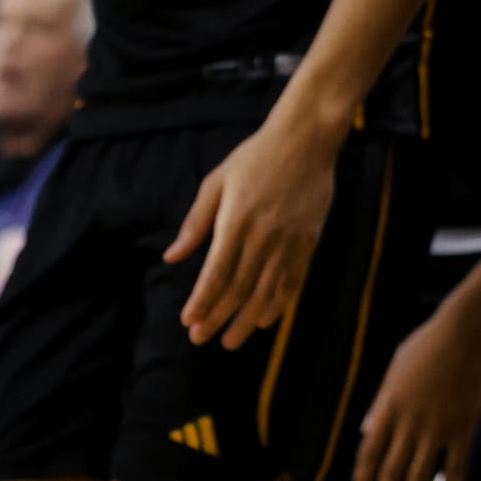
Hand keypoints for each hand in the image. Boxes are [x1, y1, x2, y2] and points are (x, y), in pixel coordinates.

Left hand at [166, 120, 338, 348]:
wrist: (306, 138)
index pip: (216, 273)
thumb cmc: (255, 157)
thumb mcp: (217, 181)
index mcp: (236, 219)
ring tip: (230, 341)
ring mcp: (289, 239)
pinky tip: (265, 320)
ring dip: (247, 321)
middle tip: (200, 338)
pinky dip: (279, 304)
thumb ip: (195, 222)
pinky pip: (293, 280)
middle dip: (217, 317)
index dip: (201, 302)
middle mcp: (263, 234)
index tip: (188, 321)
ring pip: (266, 291)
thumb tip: (171, 256)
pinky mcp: (309, 239)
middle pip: (239, 288)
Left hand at [354, 299, 480, 480]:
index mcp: (389, 407)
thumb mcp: (396, 370)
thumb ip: (380, 403)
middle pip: (391, 471)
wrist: (464, 330)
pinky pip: (457, 466)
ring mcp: (437, 427)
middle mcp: (409, 423)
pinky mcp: (463, 426)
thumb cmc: (428, 344)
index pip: (368, 452)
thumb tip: (365, 430)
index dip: (363, 478)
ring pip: (420, 475)